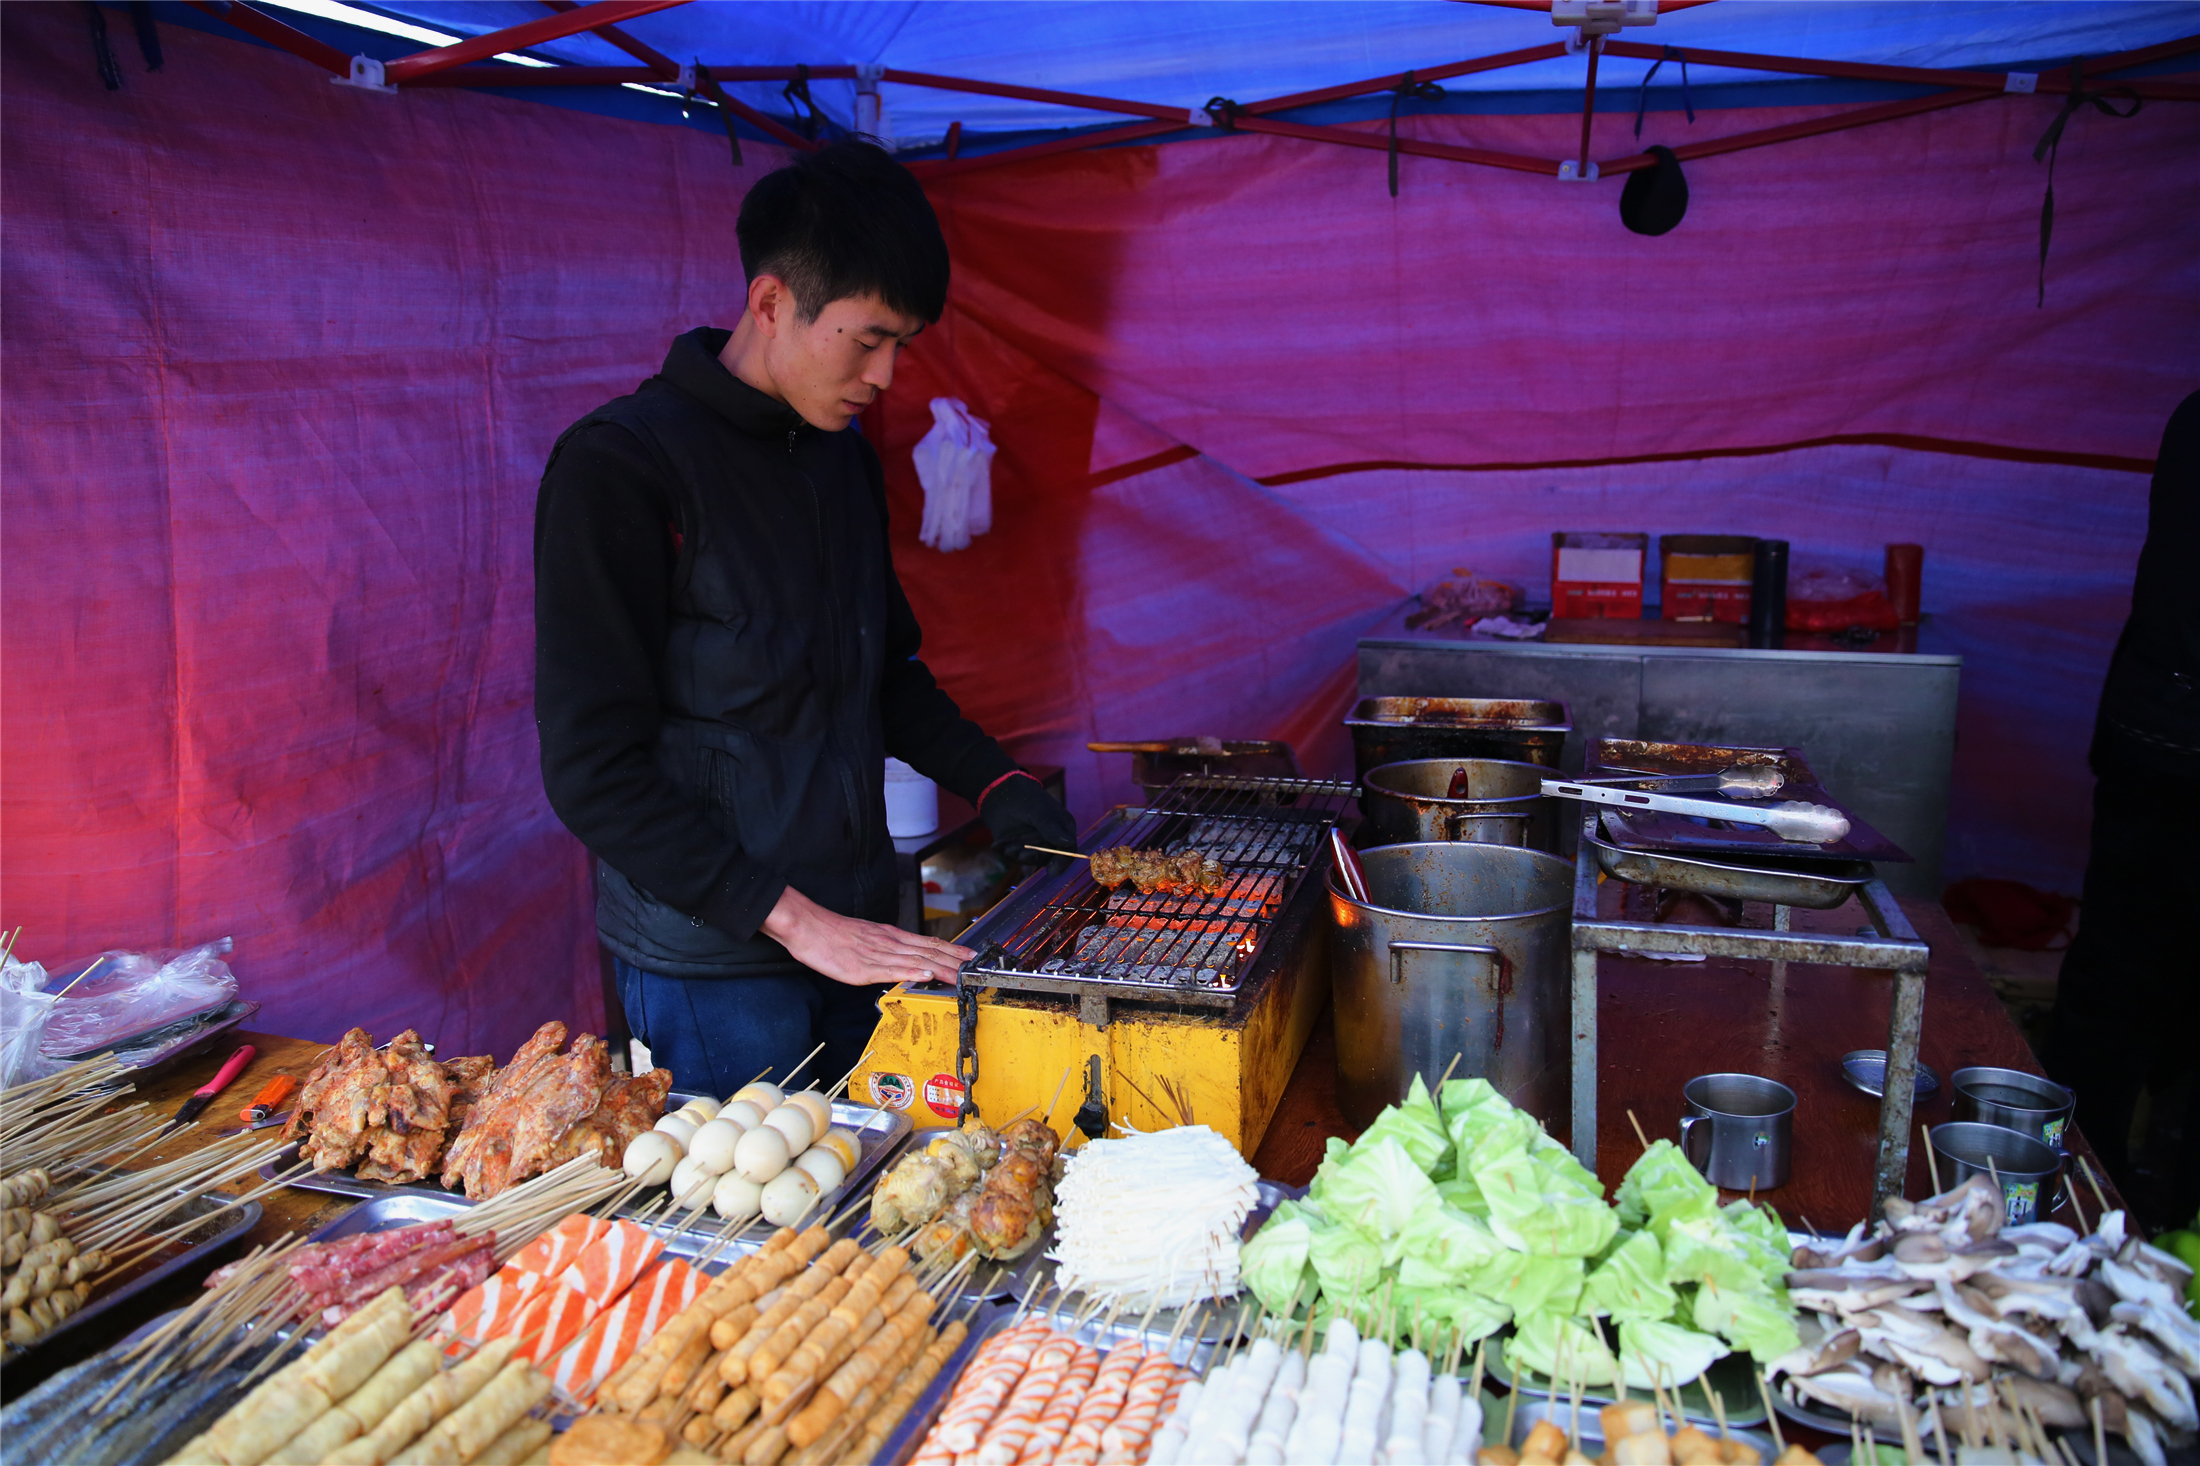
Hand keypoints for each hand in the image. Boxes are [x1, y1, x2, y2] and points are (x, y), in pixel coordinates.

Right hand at [762, 886, 973, 987]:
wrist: (808, 926)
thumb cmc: (832, 933)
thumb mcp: (866, 937)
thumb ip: (886, 948)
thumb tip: (903, 959)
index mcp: (890, 936)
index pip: (928, 943)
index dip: (952, 950)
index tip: (971, 957)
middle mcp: (889, 943)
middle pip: (929, 952)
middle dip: (955, 962)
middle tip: (976, 969)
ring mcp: (877, 954)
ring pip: (916, 960)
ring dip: (942, 969)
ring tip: (962, 975)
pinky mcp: (862, 967)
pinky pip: (891, 970)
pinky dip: (911, 972)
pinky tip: (925, 975)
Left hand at [978, 773, 1077, 863]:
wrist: (1000, 793)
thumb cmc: (1026, 797)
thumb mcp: (1041, 811)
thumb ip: (1052, 828)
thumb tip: (1068, 843)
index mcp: (1063, 830)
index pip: (1068, 851)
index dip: (1062, 861)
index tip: (1053, 870)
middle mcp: (1050, 841)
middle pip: (1047, 858)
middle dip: (1034, 858)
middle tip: (1022, 854)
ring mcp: (1033, 846)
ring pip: (1029, 859)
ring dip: (1018, 855)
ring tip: (1008, 846)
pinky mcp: (1017, 848)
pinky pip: (1013, 857)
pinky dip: (1005, 852)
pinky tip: (997, 844)